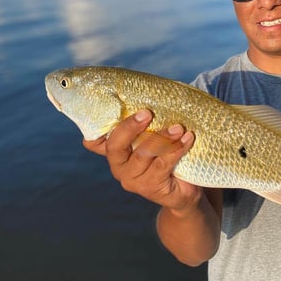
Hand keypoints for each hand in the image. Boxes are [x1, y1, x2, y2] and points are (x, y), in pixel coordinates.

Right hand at [83, 110, 201, 210]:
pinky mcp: (151, 188)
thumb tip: (157, 90)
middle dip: (130, 127)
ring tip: (179, 127)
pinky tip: (187, 138)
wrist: (185, 190)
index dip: (93, 127)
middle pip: (115, 145)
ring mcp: (133, 179)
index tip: (107, 108)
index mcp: (116, 151)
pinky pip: (163, 164)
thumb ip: (149, 121)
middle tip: (147, 112)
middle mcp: (119, 166)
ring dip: (162, 138)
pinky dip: (176, 149)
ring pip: (143, 154)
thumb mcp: (155, 136)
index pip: (94, 141)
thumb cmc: (168, 154)